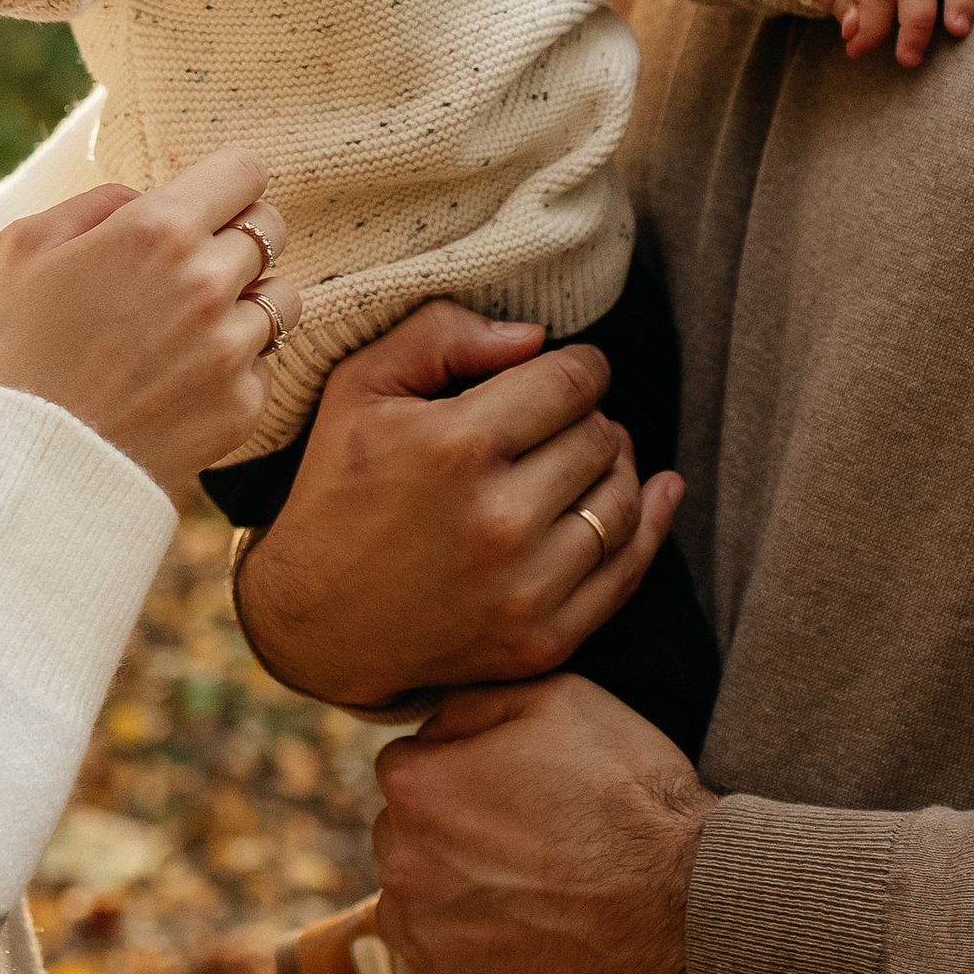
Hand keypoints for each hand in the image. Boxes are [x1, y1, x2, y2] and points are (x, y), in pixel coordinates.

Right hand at [0, 149, 299, 489]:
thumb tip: (148, 199)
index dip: (224, 185)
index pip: (245, 171)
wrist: (17, 469)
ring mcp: (230, 349)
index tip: (205, 206)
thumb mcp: (23, 247)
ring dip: (246, 304)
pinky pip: (267, 364)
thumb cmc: (7, 351)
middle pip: (271, 231)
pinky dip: (237, 366)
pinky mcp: (242, 407)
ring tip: (189, 330)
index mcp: (156, 231)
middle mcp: (207, 284)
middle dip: (234, 241)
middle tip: (187, 273)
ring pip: (281, 299)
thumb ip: (98, 204)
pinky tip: (182, 381)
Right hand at [228, 300, 682, 707]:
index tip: (566, 373)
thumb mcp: (360, 387)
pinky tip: (658, 492)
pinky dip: (652, 524)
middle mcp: (500, 519)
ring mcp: (526, 587)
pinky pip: (628, 571)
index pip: (572, 381)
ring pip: (623, 499)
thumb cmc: (338, 489)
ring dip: (616, 466)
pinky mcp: (544, 639)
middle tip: (558, 422)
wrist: (316, 623)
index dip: (579, 365)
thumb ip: (441, 335)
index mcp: (457, 446)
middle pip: (602, 437)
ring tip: (584, 457)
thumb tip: (535, 337)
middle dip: (588, 418)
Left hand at [372, 673, 714, 973]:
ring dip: (450, 903)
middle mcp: (402, 867)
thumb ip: (473, 703)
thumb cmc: (630, 795)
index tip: (506, 793)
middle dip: (445, 839)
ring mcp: (424, 942)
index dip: (459, 774)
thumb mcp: (559, 700)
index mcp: (416, 788)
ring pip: (412, 910)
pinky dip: (466, 966)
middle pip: (403, 841)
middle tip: (520, 847)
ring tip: (524, 899)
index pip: (407, 770)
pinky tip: (521, 947)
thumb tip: (433, 729)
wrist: (689, 903)